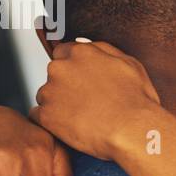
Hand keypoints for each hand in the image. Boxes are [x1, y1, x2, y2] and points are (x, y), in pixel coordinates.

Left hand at [32, 40, 160, 161]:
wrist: (132, 130)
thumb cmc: (137, 101)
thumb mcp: (129, 63)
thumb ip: (103, 50)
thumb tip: (89, 45)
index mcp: (80, 52)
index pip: (63, 53)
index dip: (73, 68)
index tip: (81, 81)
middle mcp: (60, 68)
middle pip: (54, 74)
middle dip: (65, 85)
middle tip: (86, 102)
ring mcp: (50, 92)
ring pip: (46, 96)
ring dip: (59, 104)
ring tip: (83, 117)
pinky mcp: (45, 116)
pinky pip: (39, 116)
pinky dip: (52, 122)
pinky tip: (71, 127)